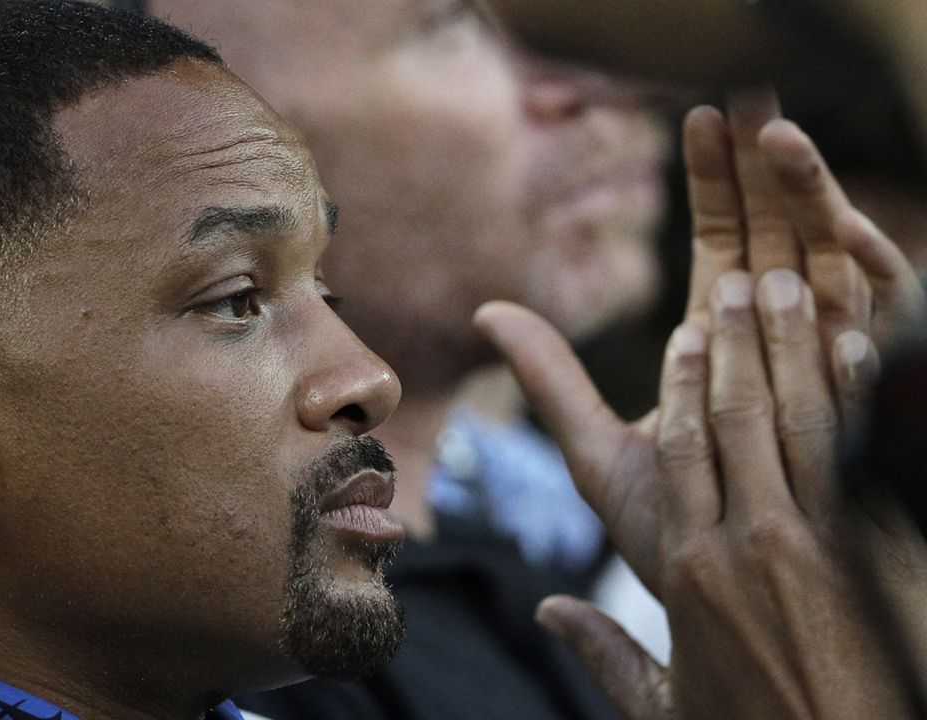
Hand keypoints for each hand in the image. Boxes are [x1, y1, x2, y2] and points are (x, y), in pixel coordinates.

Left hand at [474, 90, 924, 595]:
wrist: (741, 623)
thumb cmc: (681, 541)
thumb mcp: (602, 457)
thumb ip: (554, 383)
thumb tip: (484, 314)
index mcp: (723, 349)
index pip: (723, 248)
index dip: (716, 183)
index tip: (700, 120)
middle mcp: (779, 349)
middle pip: (778, 239)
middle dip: (766, 172)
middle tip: (749, 97)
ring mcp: (831, 374)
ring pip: (829, 270)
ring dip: (812, 202)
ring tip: (783, 140)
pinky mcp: (869, 414)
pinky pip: (880, 336)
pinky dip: (866, 279)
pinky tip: (839, 231)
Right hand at [533, 272, 914, 717]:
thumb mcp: (665, 706)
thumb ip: (603, 652)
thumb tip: (546, 615)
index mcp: (690, 567)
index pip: (682, 450)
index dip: (685, 384)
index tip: (687, 332)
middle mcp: (751, 541)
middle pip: (738, 419)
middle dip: (738, 343)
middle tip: (742, 279)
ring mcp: (823, 543)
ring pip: (800, 424)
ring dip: (792, 349)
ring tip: (790, 288)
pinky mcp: (881, 551)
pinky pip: (865, 457)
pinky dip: (860, 397)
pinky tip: (858, 348)